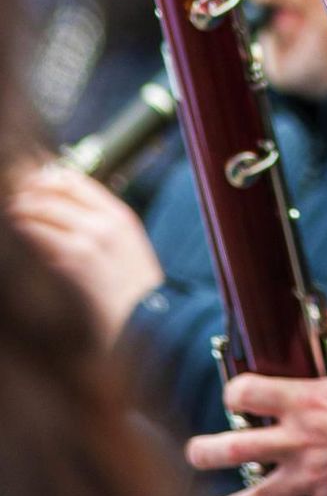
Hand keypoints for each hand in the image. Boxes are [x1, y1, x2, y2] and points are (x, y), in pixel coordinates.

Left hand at [6, 164, 163, 339]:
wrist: (144, 317)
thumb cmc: (132, 287)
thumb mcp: (127, 245)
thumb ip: (100, 223)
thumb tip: (63, 208)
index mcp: (120, 215)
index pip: (73, 179)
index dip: (46, 179)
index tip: (30, 186)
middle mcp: (105, 222)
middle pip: (52, 191)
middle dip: (26, 194)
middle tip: (14, 203)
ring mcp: (89, 238)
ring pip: (40, 209)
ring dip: (19, 211)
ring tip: (12, 217)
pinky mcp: (73, 258)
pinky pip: (36, 233)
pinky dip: (23, 230)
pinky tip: (18, 237)